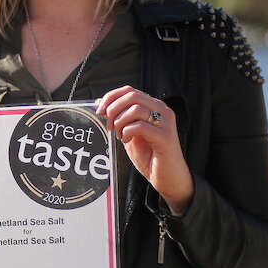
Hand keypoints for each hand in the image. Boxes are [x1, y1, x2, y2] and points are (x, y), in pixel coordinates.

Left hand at [96, 86, 193, 213]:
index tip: (100, 111)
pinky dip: (127, 132)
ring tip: (119, 135)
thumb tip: (100, 102)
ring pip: (135, 109)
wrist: (167, 177)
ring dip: (120, 122)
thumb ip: (117, 118)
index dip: (111, 97)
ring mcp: (166, 123)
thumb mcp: (128, 133)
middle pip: (132, 96)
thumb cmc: (149, 155)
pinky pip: (140, 126)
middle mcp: (162, 110)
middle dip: (113, 109)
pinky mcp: (165, 137)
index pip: (129, 90)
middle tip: (109, 125)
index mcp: (153, 106)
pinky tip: (126, 141)